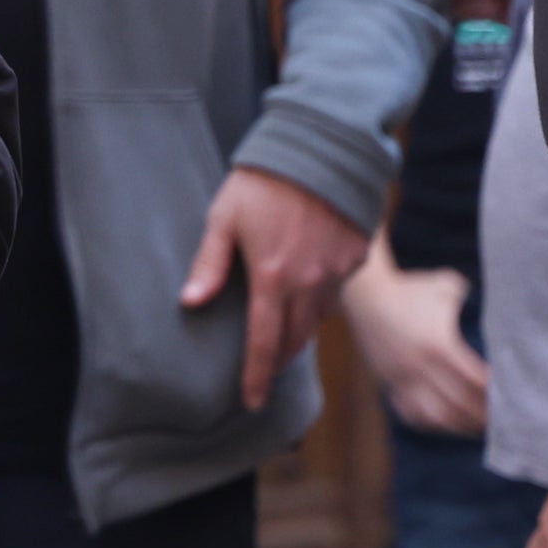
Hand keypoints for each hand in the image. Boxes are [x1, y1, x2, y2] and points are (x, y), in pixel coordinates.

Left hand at [178, 165, 369, 411]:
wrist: (323, 147)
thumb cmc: (264, 180)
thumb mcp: (224, 217)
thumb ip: (209, 263)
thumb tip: (191, 302)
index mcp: (273, 279)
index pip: (263, 344)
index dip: (256, 376)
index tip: (250, 400)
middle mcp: (310, 284)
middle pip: (293, 340)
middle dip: (276, 358)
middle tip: (263, 367)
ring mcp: (338, 272)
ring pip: (317, 319)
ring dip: (298, 331)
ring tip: (281, 331)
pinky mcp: (356, 257)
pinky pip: (336, 292)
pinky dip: (320, 300)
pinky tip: (307, 290)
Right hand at [339, 247, 486, 434]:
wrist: (364, 294)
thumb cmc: (409, 289)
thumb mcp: (447, 286)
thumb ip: (472, 300)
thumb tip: (495, 305)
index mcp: (440, 346)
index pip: (476, 381)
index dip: (494, 394)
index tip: (511, 399)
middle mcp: (422, 368)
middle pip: (460, 405)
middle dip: (482, 417)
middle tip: (501, 422)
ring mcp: (404, 379)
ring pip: (436, 416)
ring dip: (459, 426)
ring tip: (476, 429)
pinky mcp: (390, 383)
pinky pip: (411, 414)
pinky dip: (431, 424)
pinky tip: (445, 423)